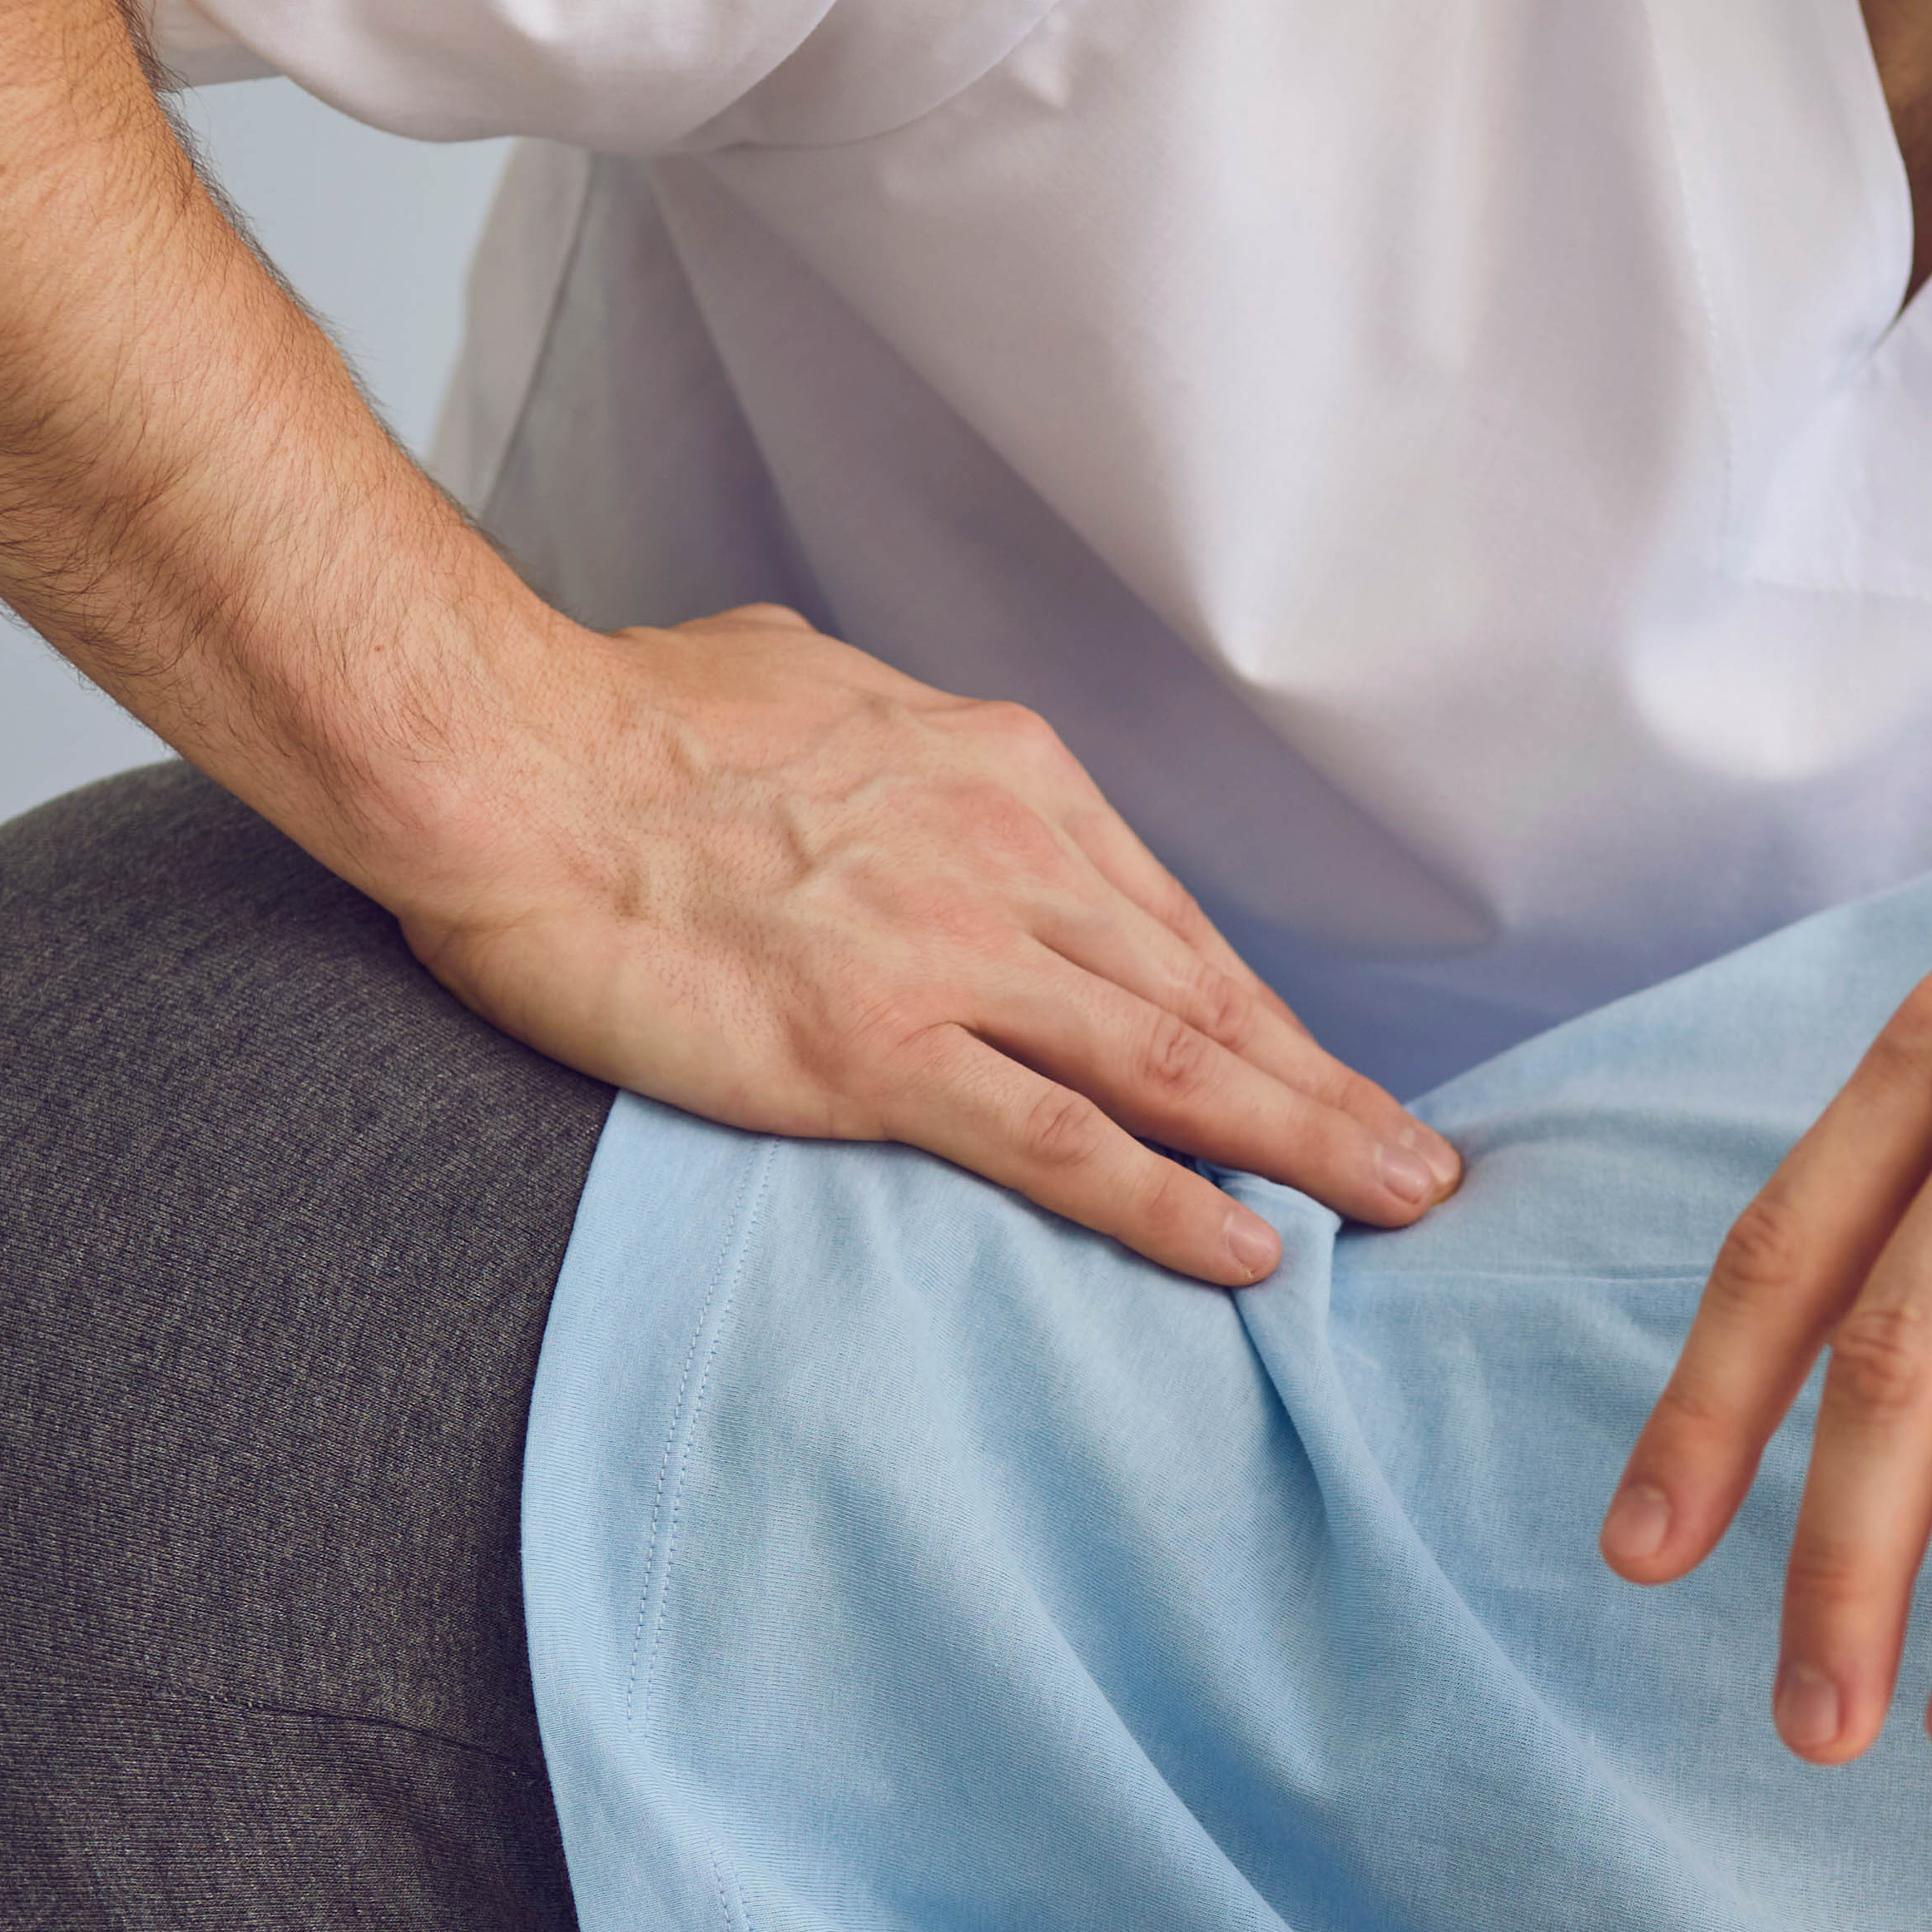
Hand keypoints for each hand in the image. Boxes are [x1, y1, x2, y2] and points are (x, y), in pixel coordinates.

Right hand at [390, 607, 1457, 1279]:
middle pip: (1204, 997)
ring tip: (1395, 1210)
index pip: (1164, 918)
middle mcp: (1007, 859)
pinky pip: (1063, 1144)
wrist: (507, 757)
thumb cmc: (625, 718)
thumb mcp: (808, 681)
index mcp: (998, 772)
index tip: (1321, 1074)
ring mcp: (951, 958)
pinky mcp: (879, 1051)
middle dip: (1326, 1090)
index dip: (1258, 1012)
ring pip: (1173, 1067)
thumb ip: (885, 739)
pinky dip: (1169, 1201)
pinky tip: (1250, 1250)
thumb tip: (883, 747)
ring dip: (1301, 1144)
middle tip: (1424, 1168)